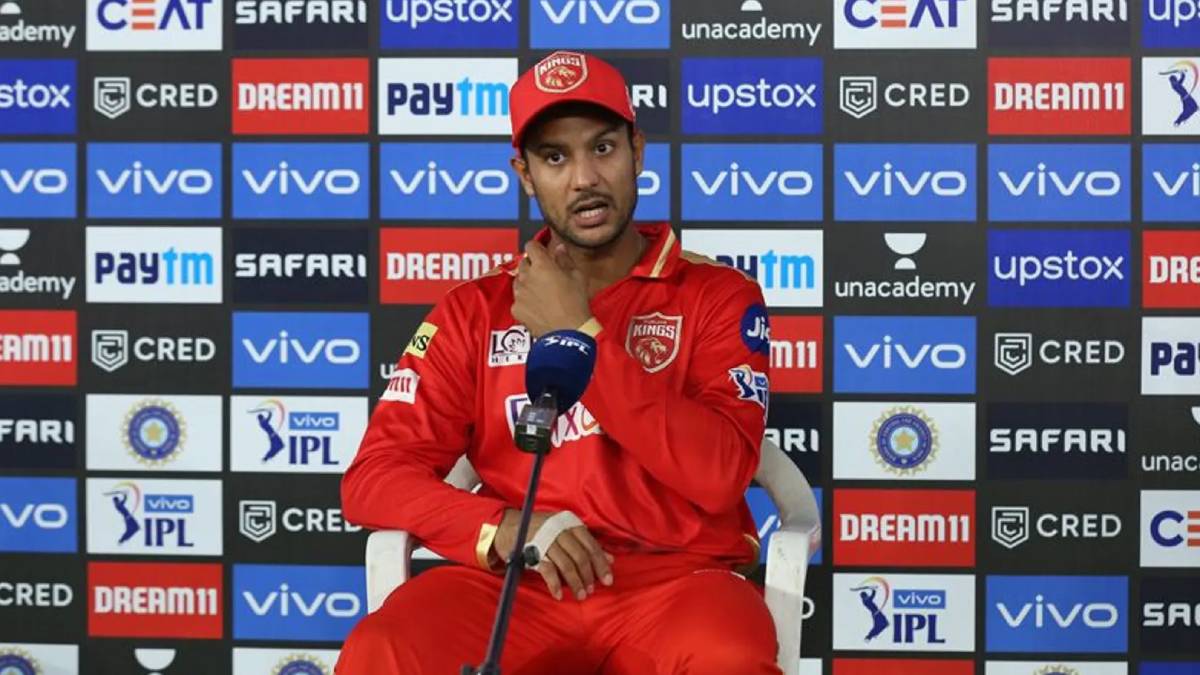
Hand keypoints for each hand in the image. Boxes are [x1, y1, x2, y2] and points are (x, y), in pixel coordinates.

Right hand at [492, 509, 613, 600]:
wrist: (506, 527)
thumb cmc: (538, 530)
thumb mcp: (563, 531)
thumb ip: (585, 543)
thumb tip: (610, 559)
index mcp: (568, 523)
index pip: (590, 544)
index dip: (601, 563)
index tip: (608, 579)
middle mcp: (558, 529)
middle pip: (580, 555)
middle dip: (589, 575)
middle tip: (591, 590)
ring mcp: (544, 539)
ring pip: (567, 564)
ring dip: (575, 582)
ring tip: (581, 595)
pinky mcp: (531, 551)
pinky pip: (548, 570)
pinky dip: (555, 584)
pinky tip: (559, 595)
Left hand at [512, 241, 591, 338]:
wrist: (568, 332)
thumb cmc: (576, 304)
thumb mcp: (577, 277)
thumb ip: (565, 259)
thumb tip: (559, 248)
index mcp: (542, 265)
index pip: (531, 246)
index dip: (537, 247)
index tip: (542, 252)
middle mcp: (527, 277)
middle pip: (523, 263)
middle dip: (532, 265)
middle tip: (545, 274)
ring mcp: (519, 293)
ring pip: (518, 280)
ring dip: (527, 282)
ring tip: (541, 291)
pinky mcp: (516, 309)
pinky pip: (518, 299)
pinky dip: (525, 300)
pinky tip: (537, 306)